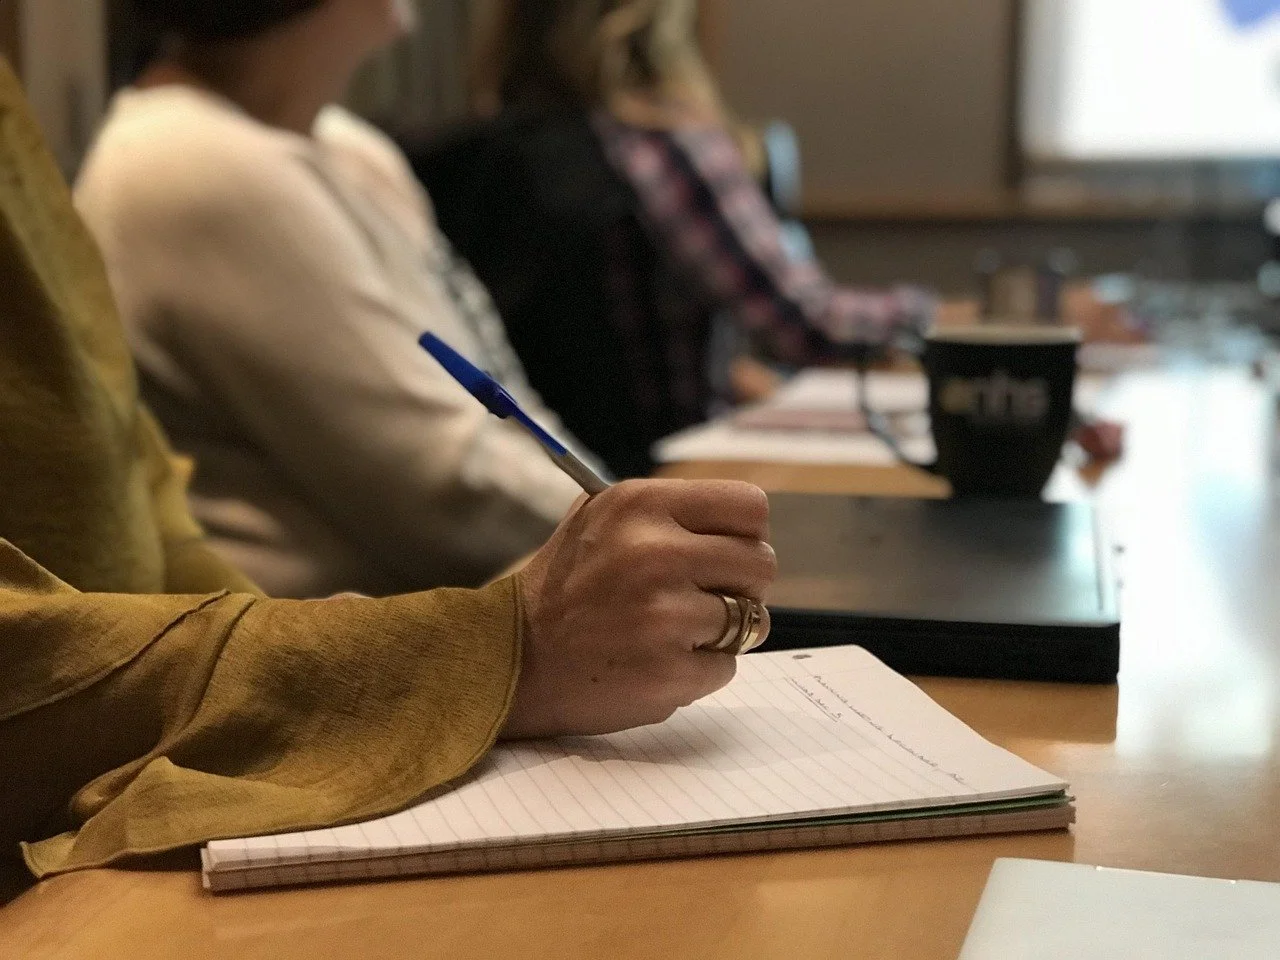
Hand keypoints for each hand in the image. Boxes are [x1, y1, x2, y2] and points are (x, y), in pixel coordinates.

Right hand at [503, 480, 776, 738]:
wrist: (511, 661)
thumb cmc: (565, 587)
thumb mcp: (599, 518)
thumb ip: (667, 511)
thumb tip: (740, 520)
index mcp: (640, 506)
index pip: (749, 507)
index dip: (745, 535)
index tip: (724, 554)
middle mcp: (654, 553)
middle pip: (761, 563)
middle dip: (741, 586)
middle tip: (703, 598)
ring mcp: (663, 616)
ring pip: (751, 619)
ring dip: (723, 631)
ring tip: (674, 632)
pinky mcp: (668, 672)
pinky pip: (727, 666)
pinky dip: (700, 670)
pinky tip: (656, 662)